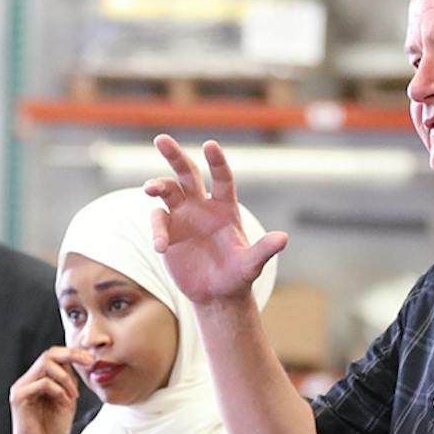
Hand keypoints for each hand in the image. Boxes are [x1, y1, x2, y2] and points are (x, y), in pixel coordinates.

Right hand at [5, 347, 91, 433]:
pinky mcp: (19, 398)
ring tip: (74, 397)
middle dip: (72, 355)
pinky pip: (43, 383)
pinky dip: (59, 390)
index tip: (92, 359)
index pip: (53, 356)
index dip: (73, 353)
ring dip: (67, 378)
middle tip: (90, 363)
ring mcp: (21, 388)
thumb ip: (69, 384)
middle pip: (49, 354)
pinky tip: (65, 403)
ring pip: (46, 364)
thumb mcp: (66, 403)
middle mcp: (27, 382)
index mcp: (37, 381)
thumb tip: (78, 363)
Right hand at [144, 135, 288, 305]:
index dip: (216, 162)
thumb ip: (264, 250)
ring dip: (157, 185)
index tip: (210, 145)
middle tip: (161, 139)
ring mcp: (183, 217)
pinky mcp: (168, 232)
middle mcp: (202, 206)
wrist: (216, 295)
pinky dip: (157, 230)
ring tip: (149, 189)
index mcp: (225, 207)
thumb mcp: (251, 265)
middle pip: (187, 173)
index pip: (222, 178)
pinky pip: (159, 222)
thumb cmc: (237, 277)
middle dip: (175, 156)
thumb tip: (283, 238)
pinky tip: (161, 247)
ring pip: (167, 190)